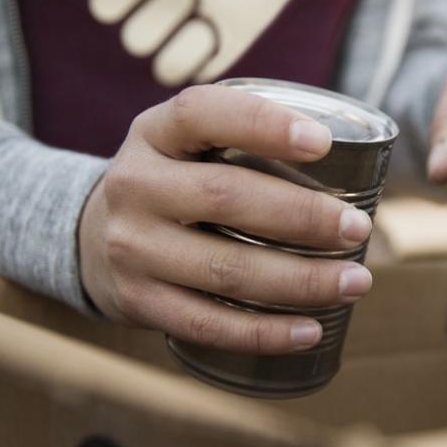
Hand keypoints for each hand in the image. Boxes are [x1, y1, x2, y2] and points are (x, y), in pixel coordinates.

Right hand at [79, 85, 374, 353]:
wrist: (87, 238)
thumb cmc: (173, 184)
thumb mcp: (186, 145)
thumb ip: (245, 141)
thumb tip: (359, 164)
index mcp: (154, 133)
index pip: (202, 114)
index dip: (263, 125)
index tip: (323, 142)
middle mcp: (135, 186)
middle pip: (225, 197)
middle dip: (304, 216)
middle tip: (359, 228)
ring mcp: (132, 248)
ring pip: (224, 269)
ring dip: (300, 281)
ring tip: (355, 282)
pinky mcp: (138, 301)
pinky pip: (207, 324)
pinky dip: (264, 332)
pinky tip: (310, 331)